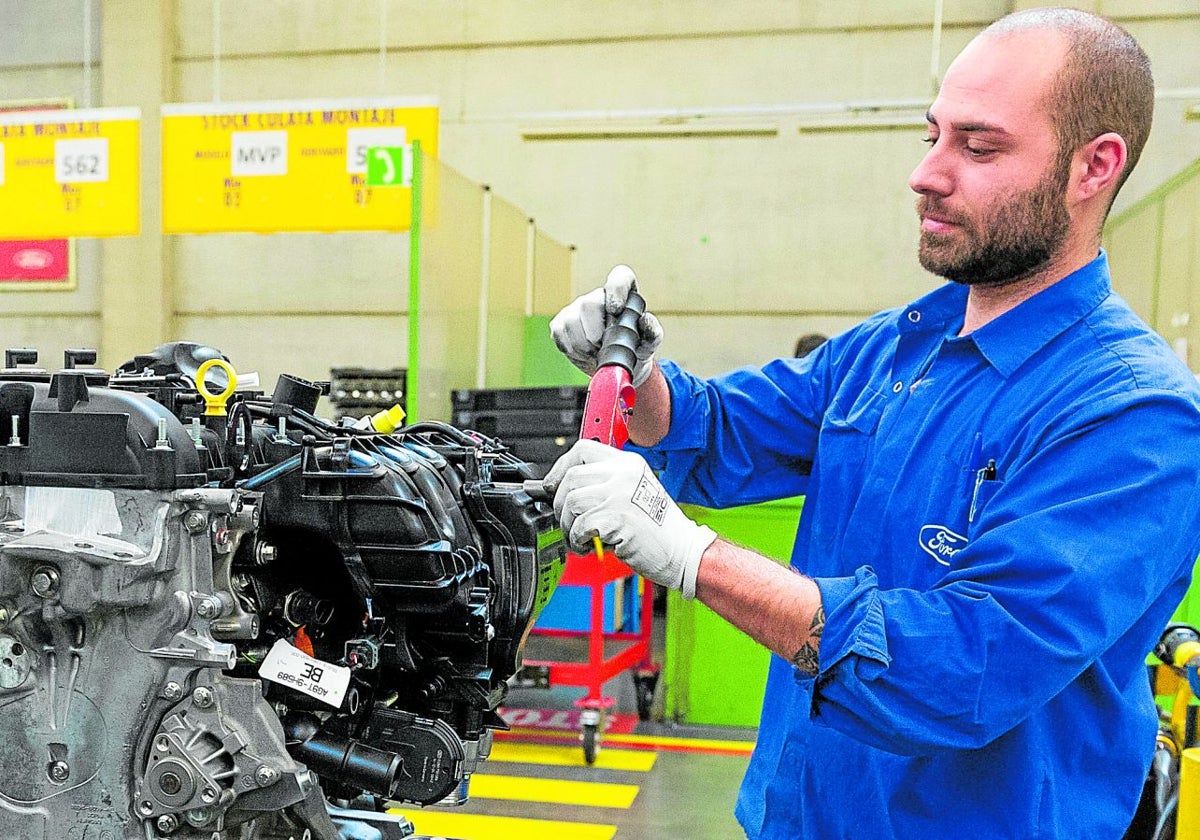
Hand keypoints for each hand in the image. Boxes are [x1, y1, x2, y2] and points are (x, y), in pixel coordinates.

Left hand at [544, 439, 715, 598]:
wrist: (682, 550)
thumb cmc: (658, 528)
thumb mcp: (634, 492)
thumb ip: (604, 484)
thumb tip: (562, 489)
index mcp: (628, 463)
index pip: (582, 450)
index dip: (560, 469)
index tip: (553, 487)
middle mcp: (624, 474)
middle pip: (571, 477)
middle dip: (560, 504)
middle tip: (568, 521)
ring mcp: (621, 494)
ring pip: (571, 502)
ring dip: (568, 526)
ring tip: (580, 537)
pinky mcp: (617, 517)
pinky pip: (580, 526)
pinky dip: (577, 541)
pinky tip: (588, 546)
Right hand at [549, 264, 663, 386]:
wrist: (617, 367)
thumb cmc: (635, 349)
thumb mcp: (649, 343)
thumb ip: (652, 331)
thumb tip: (645, 319)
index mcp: (624, 294)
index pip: (620, 277)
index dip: (615, 289)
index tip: (615, 310)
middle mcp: (598, 297)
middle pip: (589, 303)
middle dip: (595, 332)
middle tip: (604, 347)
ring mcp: (577, 308)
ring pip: (571, 321)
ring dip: (584, 345)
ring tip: (597, 352)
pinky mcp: (561, 323)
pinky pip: (560, 332)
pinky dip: (572, 349)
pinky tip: (585, 353)